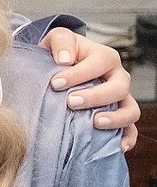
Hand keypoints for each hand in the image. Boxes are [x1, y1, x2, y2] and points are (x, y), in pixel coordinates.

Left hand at [43, 28, 139, 148]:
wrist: (58, 68)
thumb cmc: (59, 54)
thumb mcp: (57, 39)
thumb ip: (60, 41)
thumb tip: (64, 59)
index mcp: (104, 57)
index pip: (100, 63)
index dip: (79, 73)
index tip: (55, 83)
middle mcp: (117, 77)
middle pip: (120, 87)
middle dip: (96, 96)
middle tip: (70, 102)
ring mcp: (120, 99)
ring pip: (131, 109)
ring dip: (116, 118)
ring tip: (95, 123)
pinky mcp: (117, 116)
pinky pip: (131, 130)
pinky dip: (128, 138)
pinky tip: (116, 147)